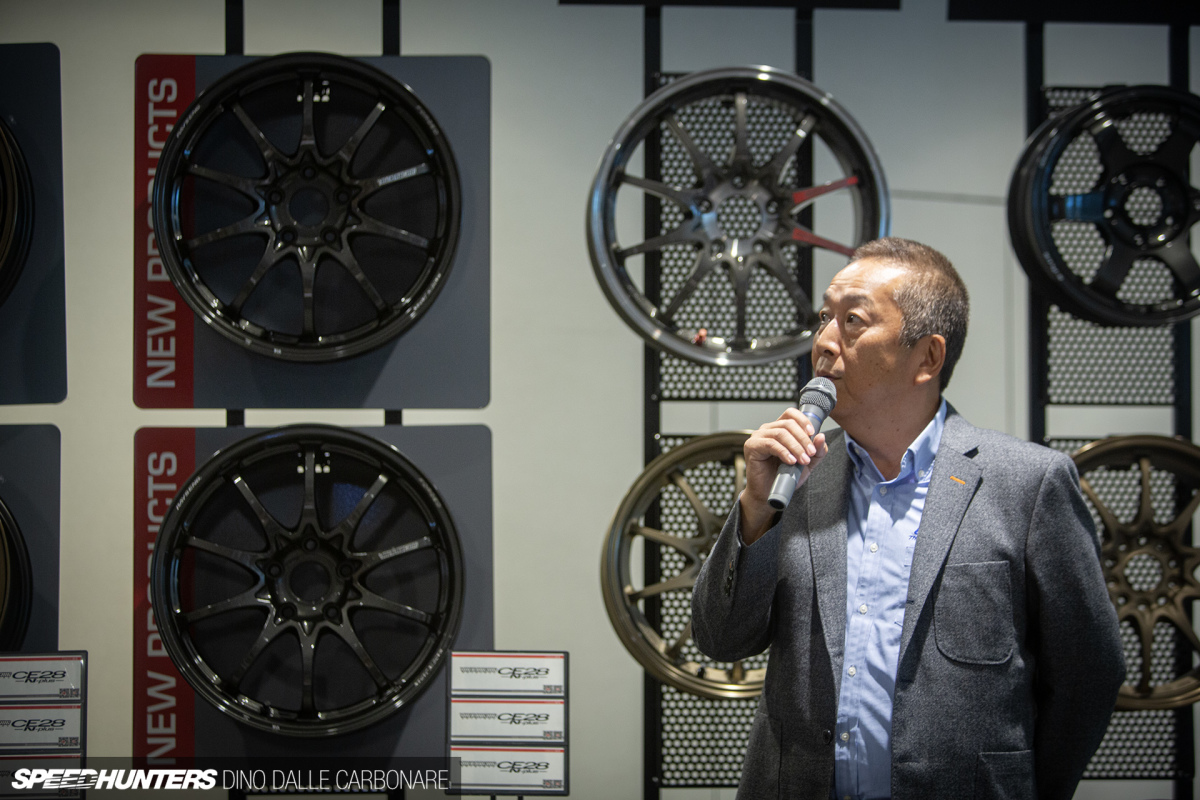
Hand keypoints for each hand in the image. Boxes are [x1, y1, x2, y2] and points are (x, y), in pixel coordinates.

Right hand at [740, 408, 827, 542]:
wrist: (769, 493)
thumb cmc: (784, 476)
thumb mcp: (807, 463)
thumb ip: (817, 451)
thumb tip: (821, 436)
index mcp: (779, 428)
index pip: (791, 413)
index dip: (803, 420)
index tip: (813, 433)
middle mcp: (768, 430)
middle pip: (788, 424)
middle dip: (803, 438)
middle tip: (811, 453)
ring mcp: (758, 437)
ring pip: (781, 433)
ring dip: (795, 447)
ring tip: (802, 460)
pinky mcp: (752, 447)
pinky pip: (770, 444)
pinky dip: (783, 452)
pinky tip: (790, 461)